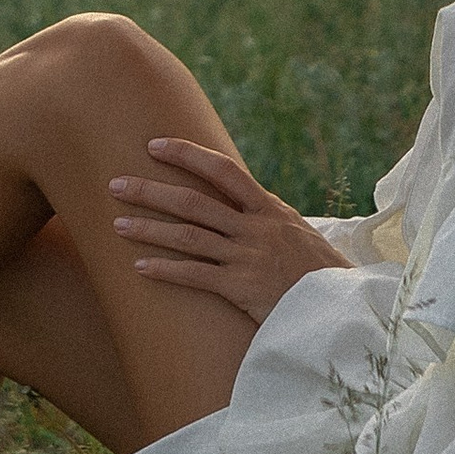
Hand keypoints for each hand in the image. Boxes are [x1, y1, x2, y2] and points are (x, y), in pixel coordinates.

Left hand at [108, 140, 349, 325]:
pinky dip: (165, 270)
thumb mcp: (296, 234)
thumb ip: (266, 217)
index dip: (186, 154)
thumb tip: (239, 202)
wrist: (340, 308)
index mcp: (269, 209)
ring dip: (149, 229)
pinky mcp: (241, 288)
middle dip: (151, 191)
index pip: (223, 170)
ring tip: (117, 225)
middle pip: (193, 202)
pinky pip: (195, 276)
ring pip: (188, 237)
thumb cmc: (318, 272)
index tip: (154, 145)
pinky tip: (140, 267)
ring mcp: (247, 257)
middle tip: (115, 184)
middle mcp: (255, 228)